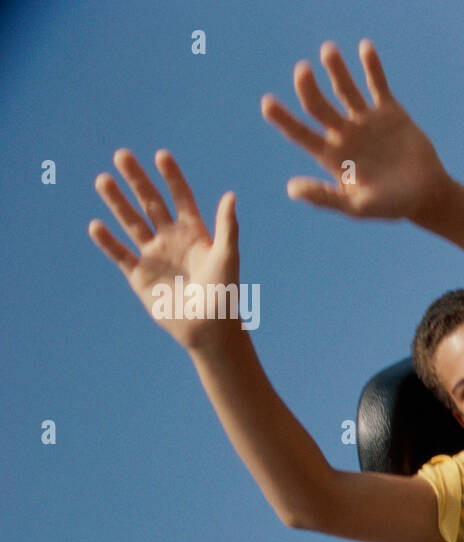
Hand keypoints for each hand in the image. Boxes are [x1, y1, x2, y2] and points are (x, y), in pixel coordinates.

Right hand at [89, 149, 239, 351]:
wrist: (209, 328)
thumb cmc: (225, 293)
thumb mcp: (228, 256)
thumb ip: (227, 226)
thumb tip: (230, 195)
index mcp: (195, 233)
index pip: (181, 198)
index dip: (172, 177)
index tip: (161, 155)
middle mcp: (171, 239)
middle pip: (151, 203)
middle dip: (137, 180)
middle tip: (122, 155)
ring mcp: (153, 255)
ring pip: (131, 222)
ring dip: (117, 202)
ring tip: (103, 179)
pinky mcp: (139, 275)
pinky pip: (120, 254)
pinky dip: (107, 241)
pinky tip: (96, 225)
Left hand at [261, 39, 449, 221]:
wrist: (425, 195)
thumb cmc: (390, 206)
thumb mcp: (357, 207)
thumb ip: (326, 197)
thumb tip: (291, 189)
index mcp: (331, 156)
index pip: (300, 133)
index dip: (283, 119)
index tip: (267, 103)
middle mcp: (344, 134)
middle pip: (318, 106)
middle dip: (308, 88)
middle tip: (302, 70)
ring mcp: (365, 120)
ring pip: (345, 89)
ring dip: (336, 70)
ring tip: (328, 50)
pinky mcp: (389, 112)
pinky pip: (377, 85)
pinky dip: (372, 67)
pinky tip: (365, 48)